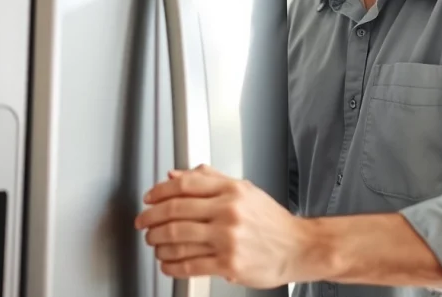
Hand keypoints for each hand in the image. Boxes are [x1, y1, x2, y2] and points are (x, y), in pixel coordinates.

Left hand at [134, 164, 314, 287]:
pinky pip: (190, 264)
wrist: (299, 247)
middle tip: (143, 223)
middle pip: (175, 211)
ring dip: (157, 242)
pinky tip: (167, 263)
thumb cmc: (272, 221)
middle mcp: (229, 212)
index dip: (159, 191)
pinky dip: (172, 265)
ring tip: (154, 243)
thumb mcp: (245, 190)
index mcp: (232, 190)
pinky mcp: (229, 263)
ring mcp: (228, 239)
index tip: (149, 199)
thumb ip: (210, 179)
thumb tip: (175, 175)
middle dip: (151, 218)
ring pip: (177, 238)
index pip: (185, 185)